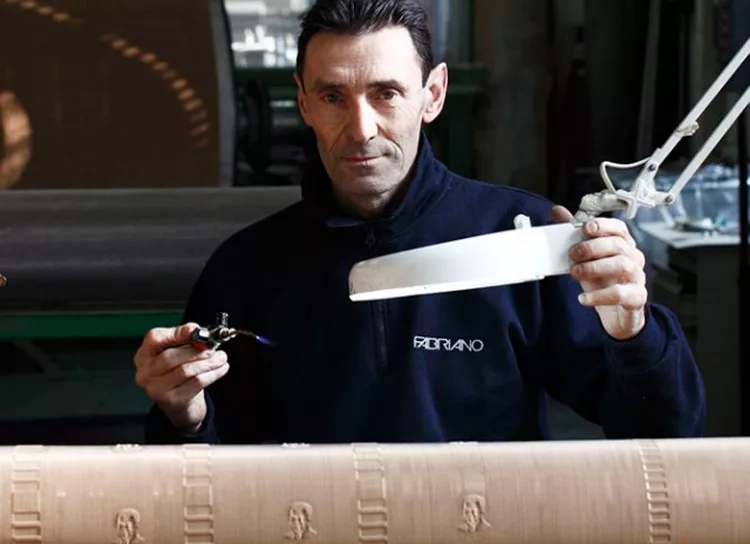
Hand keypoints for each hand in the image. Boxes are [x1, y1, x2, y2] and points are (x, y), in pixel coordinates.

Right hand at [134, 323, 228, 430]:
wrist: (180, 403)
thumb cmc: (178, 372)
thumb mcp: (177, 352)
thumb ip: (184, 337)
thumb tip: (195, 331)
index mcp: (144, 355)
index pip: (154, 339)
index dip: (176, 334)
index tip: (195, 331)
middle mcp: (146, 373)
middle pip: (170, 358)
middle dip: (196, 351)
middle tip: (213, 349)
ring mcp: (156, 389)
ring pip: (186, 371)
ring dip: (208, 362)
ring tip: (221, 358)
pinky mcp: (172, 400)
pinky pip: (196, 383)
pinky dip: (212, 374)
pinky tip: (221, 369)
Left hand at [550, 205, 647, 339]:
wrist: (616, 314)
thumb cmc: (603, 282)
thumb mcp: (586, 259)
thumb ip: (573, 236)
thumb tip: (557, 211)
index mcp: (623, 245)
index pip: (619, 228)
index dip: (603, 225)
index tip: (585, 228)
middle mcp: (633, 258)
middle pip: (619, 245)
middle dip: (592, 247)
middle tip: (572, 254)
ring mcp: (637, 278)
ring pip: (622, 265)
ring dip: (595, 268)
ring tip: (575, 273)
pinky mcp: (637, 297)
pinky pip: (621, 294)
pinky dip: (599, 296)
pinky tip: (583, 298)